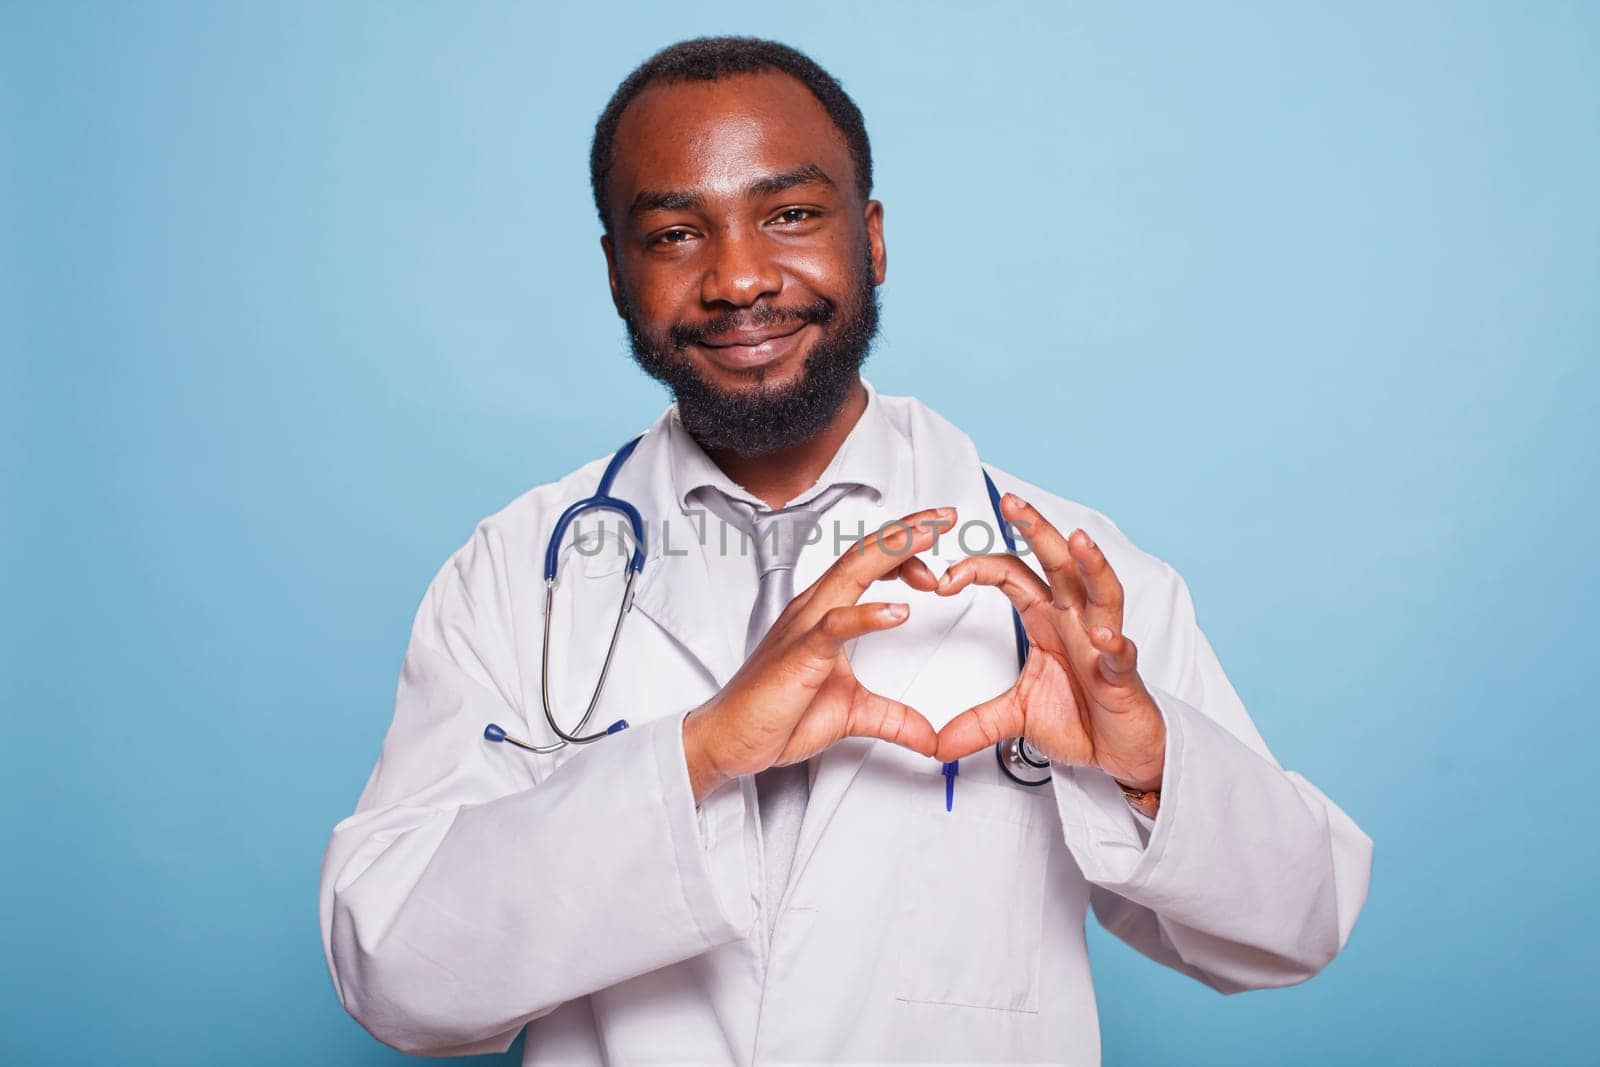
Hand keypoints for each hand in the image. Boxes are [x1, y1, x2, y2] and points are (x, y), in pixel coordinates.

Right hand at [683, 508, 955, 803]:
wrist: (728, 740)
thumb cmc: (775, 716)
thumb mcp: (852, 715)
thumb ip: (894, 719)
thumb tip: (929, 737)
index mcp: (824, 613)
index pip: (867, 563)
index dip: (904, 545)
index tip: (939, 535)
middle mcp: (813, 609)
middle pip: (864, 554)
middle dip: (907, 531)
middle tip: (945, 515)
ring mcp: (804, 628)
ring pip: (851, 574)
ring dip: (893, 552)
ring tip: (929, 539)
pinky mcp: (799, 655)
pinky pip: (835, 627)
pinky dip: (868, 615)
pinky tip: (899, 611)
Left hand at [916, 495, 1165, 792]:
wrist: (1119, 752)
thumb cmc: (1080, 719)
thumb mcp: (1017, 718)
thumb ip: (975, 723)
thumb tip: (937, 743)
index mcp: (1047, 620)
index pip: (1012, 575)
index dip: (978, 568)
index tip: (943, 580)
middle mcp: (1076, 621)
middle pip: (1058, 563)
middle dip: (1037, 530)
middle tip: (1012, 503)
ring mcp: (1102, 643)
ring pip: (1102, 592)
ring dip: (1091, 565)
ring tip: (1077, 541)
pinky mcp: (1122, 674)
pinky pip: (1120, 652)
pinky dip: (1112, 641)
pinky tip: (1101, 634)